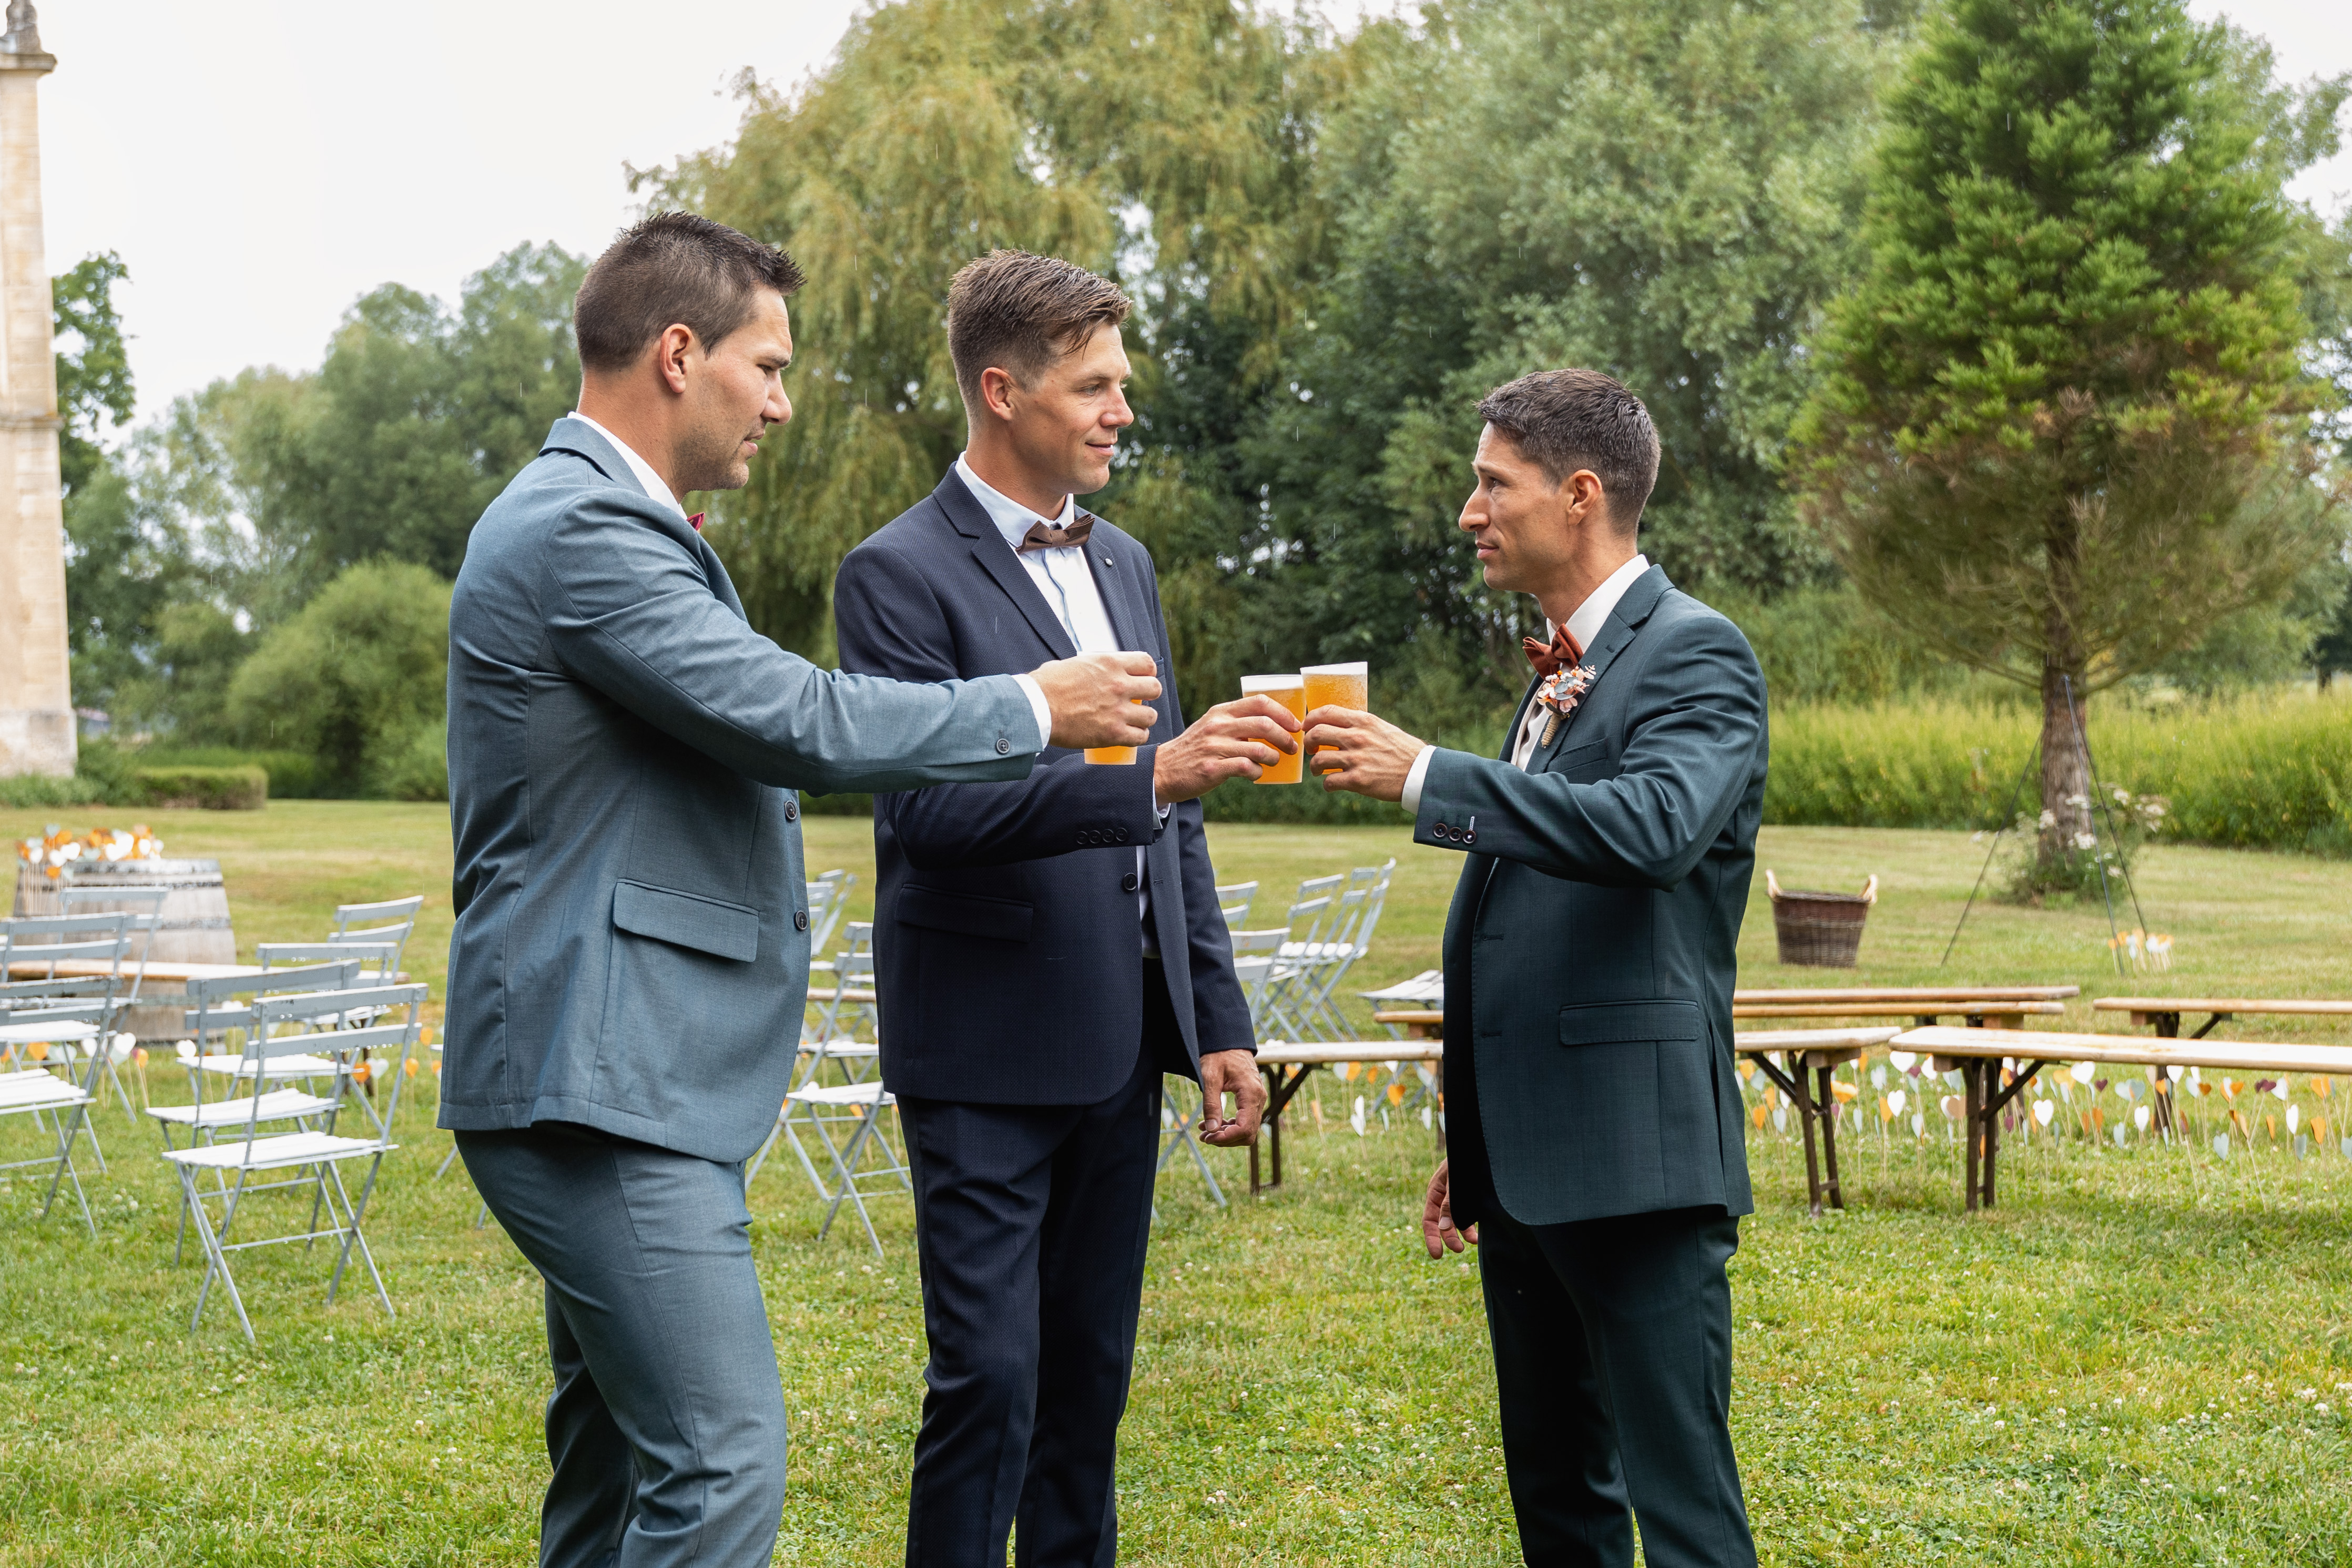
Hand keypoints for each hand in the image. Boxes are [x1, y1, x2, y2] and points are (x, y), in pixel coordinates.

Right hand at [1033, 651, 1159, 749]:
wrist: (1035, 709)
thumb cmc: (1046, 686)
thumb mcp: (1072, 664)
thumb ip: (1090, 667)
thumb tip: (1091, 670)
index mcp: (1110, 664)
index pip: (1147, 663)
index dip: (1147, 672)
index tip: (1140, 679)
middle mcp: (1119, 685)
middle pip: (1155, 688)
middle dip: (1148, 695)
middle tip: (1136, 701)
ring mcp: (1118, 710)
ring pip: (1151, 716)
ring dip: (1143, 719)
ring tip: (1133, 721)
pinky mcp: (1113, 733)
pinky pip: (1140, 737)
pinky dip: (1136, 737)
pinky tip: (1129, 735)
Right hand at [1151, 695, 1302, 803]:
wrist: (1162, 770)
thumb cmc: (1195, 750)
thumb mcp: (1212, 727)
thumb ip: (1237, 724)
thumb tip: (1275, 727)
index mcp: (1221, 712)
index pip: (1260, 702)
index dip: (1283, 713)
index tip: (1295, 725)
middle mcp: (1218, 726)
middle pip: (1264, 724)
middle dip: (1285, 737)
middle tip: (1292, 748)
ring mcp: (1214, 747)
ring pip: (1259, 748)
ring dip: (1273, 757)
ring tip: (1273, 762)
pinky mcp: (1212, 768)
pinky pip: (1247, 768)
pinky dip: (1257, 772)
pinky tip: (1255, 774)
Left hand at [1197, 1049, 1266, 1145]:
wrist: (1229, 1042)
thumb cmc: (1219, 1055)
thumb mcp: (1210, 1078)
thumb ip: (1211, 1104)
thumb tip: (1212, 1130)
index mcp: (1251, 1093)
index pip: (1244, 1128)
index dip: (1226, 1138)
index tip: (1207, 1137)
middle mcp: (1259, 1099)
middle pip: (1248, 1134)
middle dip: (1226, 1139)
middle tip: (1204, 1137)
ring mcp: (1257, 1100)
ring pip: (1247, 1130)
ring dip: (1227, 1135)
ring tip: (1204, 1132)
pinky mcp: (1252, 1101)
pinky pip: (1245, 1121)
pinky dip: (1230, 1127)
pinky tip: (1213, 1124)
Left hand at [1303, 706, 1425, 801]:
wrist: (1420, 772)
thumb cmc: (1402, 750)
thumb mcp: (1381, 727)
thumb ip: (1360, 725)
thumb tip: (1338, 725)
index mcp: (1363, 721)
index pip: (1326, 712)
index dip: (1310, 719)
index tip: (1307, 727)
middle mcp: (1357, 737)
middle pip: (1316, 734)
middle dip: (1308, 743)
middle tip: (1312, 750)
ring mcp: (1356, 759)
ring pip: (1318, 760)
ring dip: (1314, 767)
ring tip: (1319, 770)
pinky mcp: (1358, 780)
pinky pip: (1329, 782)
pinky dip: (1327, 785)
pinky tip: (1332, 785)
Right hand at [1421, 1160, 1477, 1256]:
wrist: (1477, 1145)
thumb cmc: (1463, 1160)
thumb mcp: (1454, 1180)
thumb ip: (1449, 1203)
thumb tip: (1442, 1228)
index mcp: (1435, 1192)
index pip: (1428, 1220)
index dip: (1432, 1238)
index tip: (1437, 1254)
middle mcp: (1445, 1199)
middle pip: (1443, 1225)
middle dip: (1449, 1238)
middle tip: (1459, 1249)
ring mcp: (1458, 1200)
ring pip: (1458, 1223)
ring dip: (1463, 1234)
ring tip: (1472, 1241)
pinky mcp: (1471, 1200)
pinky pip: (1470, 1217)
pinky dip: (1473, 1226)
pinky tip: (1479, 1234)